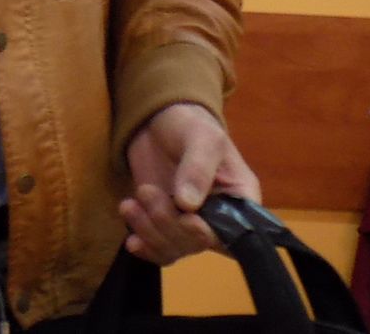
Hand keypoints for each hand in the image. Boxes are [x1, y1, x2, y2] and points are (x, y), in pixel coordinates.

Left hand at [120, 103, 260, 264]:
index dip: (208, 233)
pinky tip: (131, 240)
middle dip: (169, 224)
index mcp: (240, 200)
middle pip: (198, 243)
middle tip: (146, 191)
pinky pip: (160, 249)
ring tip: (130, 204)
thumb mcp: (201, 138)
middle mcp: (218, 219)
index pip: (234, 233)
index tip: (186, 218)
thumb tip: (188, 205)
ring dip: (150, 232)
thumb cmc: (190, 125)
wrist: (158, 121)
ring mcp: (189, 222)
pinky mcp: (164, 223)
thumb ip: (197, 168)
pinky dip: (145, 246)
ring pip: (176, 248)